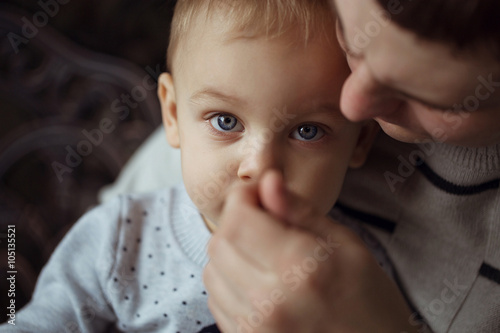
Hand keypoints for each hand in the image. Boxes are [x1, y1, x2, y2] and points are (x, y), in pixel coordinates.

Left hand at [204, 170, 418, 332]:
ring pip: (212, 270)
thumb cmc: (370, 302)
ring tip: (263, 253)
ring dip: (230, 251)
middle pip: (221, 242)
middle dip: (236, 221)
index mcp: (300, 267)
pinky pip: (217, 299)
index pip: (239, 218)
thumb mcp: (346, 245)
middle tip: (264, 221)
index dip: (243, 196)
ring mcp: (255, 326)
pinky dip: (229, 280)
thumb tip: (267, 181)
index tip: (260, 194)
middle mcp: (270, 300)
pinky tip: (257, 279)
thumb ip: (299, 211)